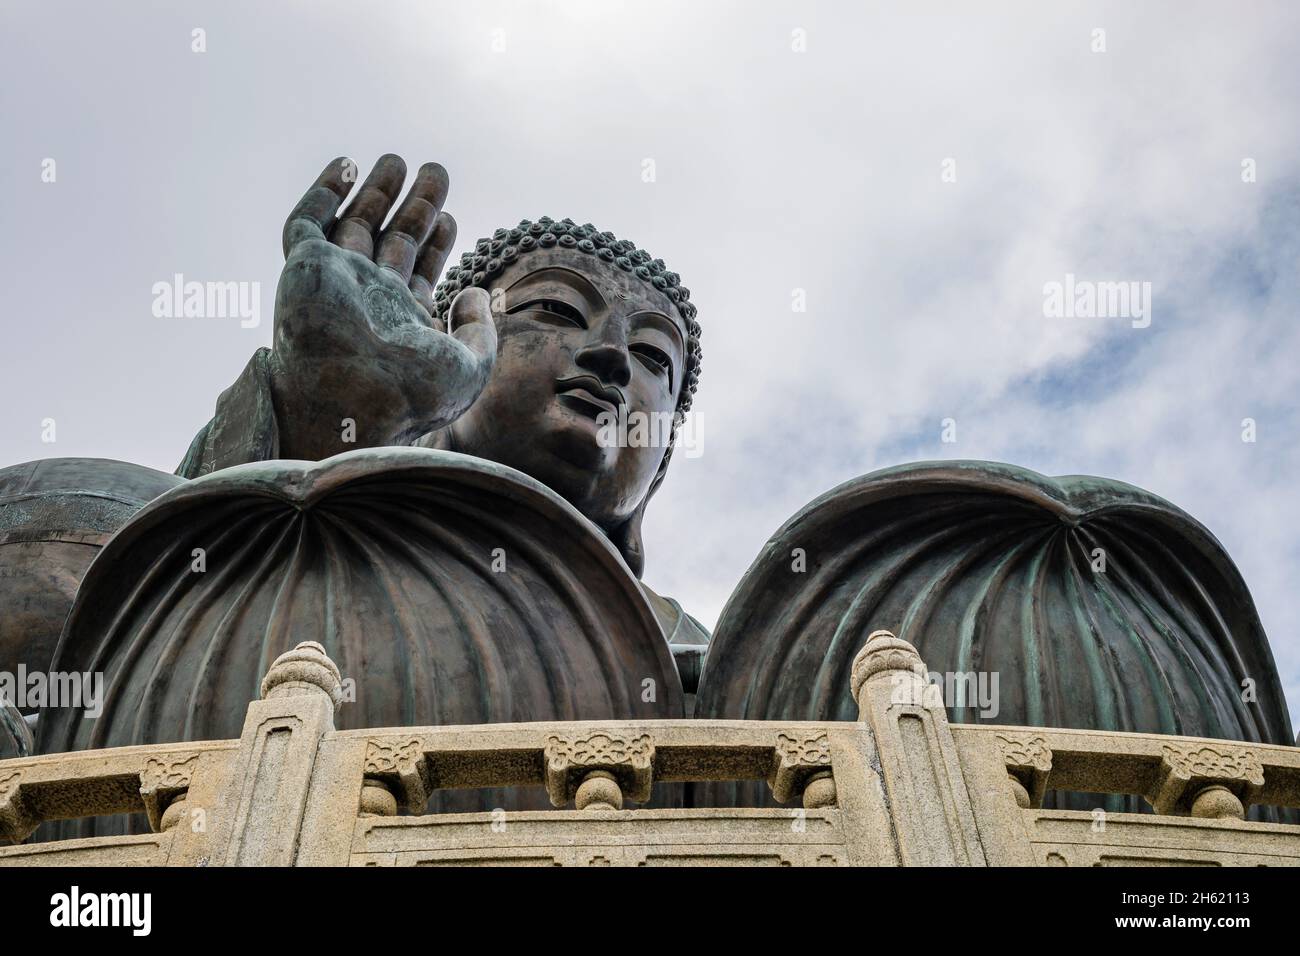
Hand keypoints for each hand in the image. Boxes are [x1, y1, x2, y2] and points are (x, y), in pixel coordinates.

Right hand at [269, 154, 496, 459]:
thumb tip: (477, 293)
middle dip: (414, 206)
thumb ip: (481, 330)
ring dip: (376, 192)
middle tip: (435, 170)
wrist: (351, 404)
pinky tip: (346, 166)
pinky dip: (322, 193)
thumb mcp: (470, 368)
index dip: (435, 243)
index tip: (450, 217)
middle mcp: (367, 300)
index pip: (418, 272)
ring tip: (399, 160)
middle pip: (392, 241)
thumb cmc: (410, 397)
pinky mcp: (304, 268)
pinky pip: (306, 223)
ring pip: (354, 225)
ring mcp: (335, 282)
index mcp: (401, 323)